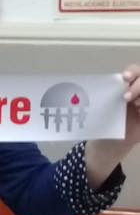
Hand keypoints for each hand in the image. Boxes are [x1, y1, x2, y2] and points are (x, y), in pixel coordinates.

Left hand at [85, 65, 139, 187]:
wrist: (110, 143)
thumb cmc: (104, 122)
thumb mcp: (100, 109)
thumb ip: (98, 99)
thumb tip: (79, 92)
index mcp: (126, 86)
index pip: (134, 71)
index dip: (132, 71)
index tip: (124, 77)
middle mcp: (138, 92)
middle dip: (138, 86)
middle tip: (126, 97)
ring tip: (135, 105)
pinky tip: (139, 113)